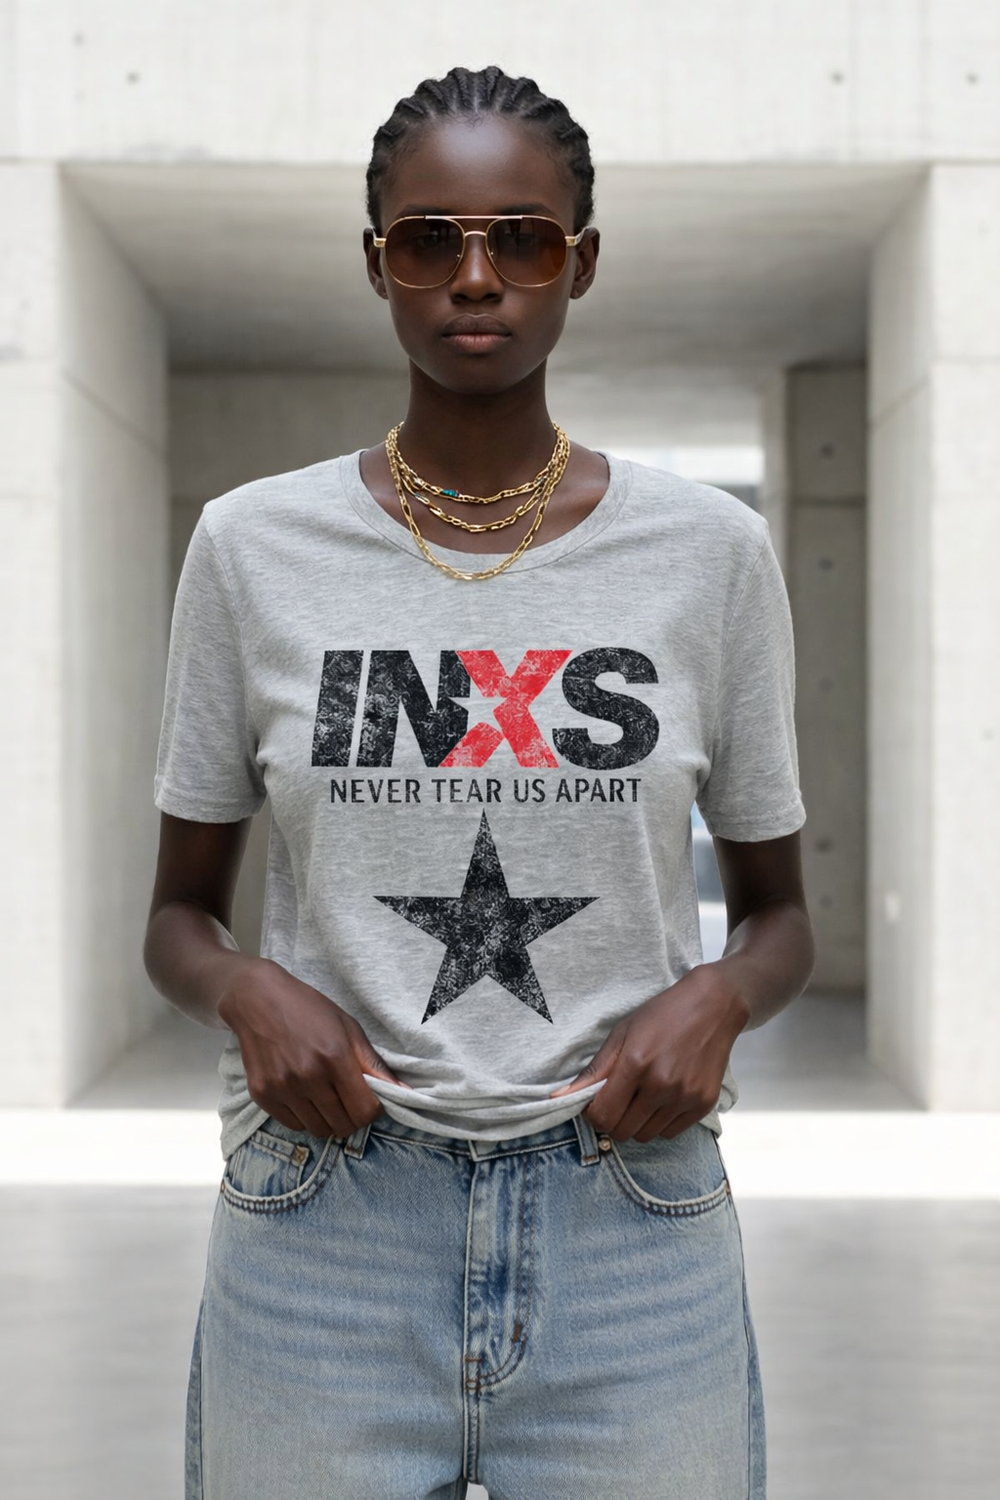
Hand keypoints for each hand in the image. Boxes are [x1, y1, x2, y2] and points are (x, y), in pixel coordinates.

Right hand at [216, 958, 410, 1137]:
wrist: (257, 999)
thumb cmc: (308, 1009)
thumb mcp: (348, 1028)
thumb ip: (374, 1064)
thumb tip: (405, 1092)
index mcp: (334, 1058)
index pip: (365, 1111)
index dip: (373, 1111)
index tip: (369, 1101)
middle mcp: (308, 1076)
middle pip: (343, 1126)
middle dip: (351, 1117)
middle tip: (347, 1100)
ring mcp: (282, 1088)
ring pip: (318, 1130)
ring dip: (327, 1119)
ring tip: (324, 1096)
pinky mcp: (262, 1095)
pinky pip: (293, 1125)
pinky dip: (304, 1117)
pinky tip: (303, 1095)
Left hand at [549, 962, 749, 1141]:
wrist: (713, 1006)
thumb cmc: (663, 1015)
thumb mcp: (622, 1033)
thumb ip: (593, 1070)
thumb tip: (559, 1098)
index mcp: (636, 1064)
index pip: (602, 1115)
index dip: (593, 1114)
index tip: (597, 1102)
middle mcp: (661, 1084)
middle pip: (622, 1131)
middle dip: (613, 1120)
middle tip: (619, 1099)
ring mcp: (685, 1097)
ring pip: (646, 1135)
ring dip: (638, 1121)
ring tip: (644, 1095)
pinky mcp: (704, 1104)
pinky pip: (670, 1133)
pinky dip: (661, 1122)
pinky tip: (663, 1098)